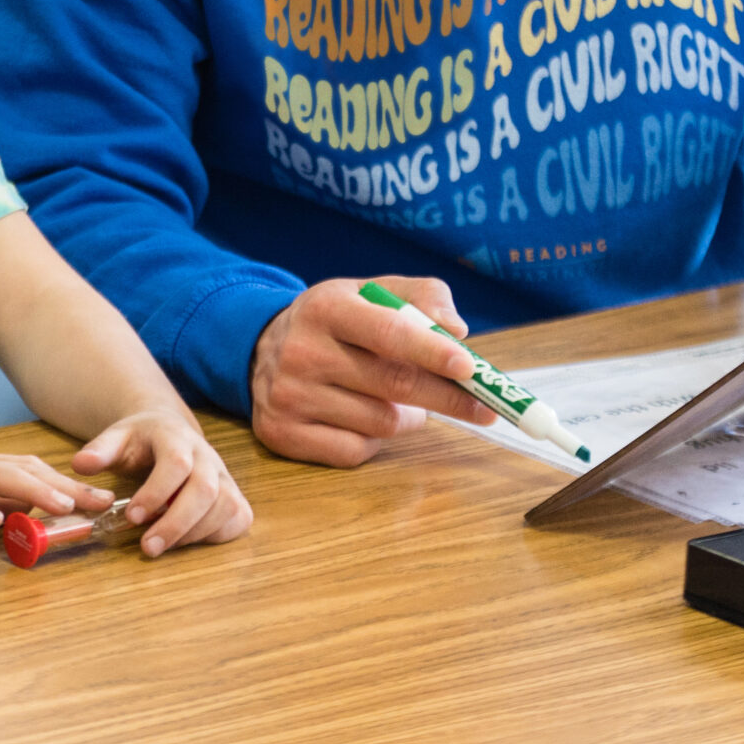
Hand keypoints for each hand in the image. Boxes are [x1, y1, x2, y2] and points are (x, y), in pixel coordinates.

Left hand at [70, 408, 251, 556]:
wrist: (170, 432)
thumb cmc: (141, 441)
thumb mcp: (117, 438)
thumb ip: (100, 451)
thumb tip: (80, 464)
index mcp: (176, 436)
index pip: (177, 464)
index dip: (157, 493)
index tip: (132, 517)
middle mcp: (207, 455)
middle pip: (206, 490)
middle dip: (176, 523)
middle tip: (148, 547)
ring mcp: (225, 476)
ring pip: (224, 506)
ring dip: (193, 533)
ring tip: (159, 546)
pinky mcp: (235, 495)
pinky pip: (237, 518)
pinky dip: (215, 535)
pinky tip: (186, 540)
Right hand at [249, 277, 492, 466]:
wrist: (259, 350)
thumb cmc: (335, 322)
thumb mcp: (371, 293)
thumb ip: (422, 298)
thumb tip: (457, 331)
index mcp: (327, 308)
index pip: (388, 332)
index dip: (433, 352)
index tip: (470, 368)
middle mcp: (302, 351)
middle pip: (394, 385)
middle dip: (448, 397)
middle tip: (484, 407)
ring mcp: (290, 397)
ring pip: (382, 423)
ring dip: (408, 416)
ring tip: (397, 399)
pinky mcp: (283, 434)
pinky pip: (356, 450)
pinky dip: (374, 440)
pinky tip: (363, 417)